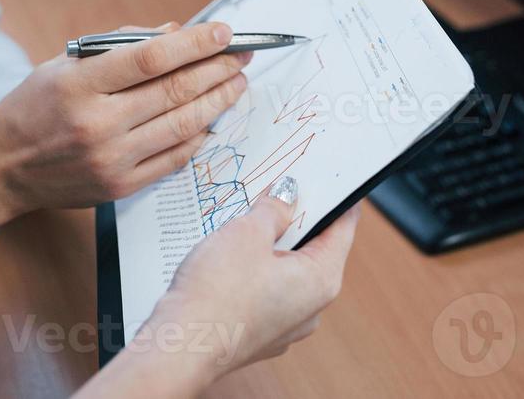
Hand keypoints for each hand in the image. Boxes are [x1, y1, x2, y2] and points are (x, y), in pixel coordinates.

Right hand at [0, 21, 251, 228]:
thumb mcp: (63, 64)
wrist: (2, 168)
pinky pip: (174, 158)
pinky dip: (199, 136)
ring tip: (236, 82)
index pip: (151, 57)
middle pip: (175, 91)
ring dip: (218, 101)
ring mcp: (111, 159)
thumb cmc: (34, 107)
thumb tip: (176, 33)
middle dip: (218, 69)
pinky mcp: (120, 186)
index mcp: (79, 84)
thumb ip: (118, 46)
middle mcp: (97, 123)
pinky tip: (213, 119)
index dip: (195, 43)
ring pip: (183, 125)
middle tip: (242, 55)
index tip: (223, 31)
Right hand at [81, 178, 360, 396]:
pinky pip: (265, 291)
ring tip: (245, 220)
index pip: (343, 227)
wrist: (180, 347)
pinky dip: (253, 271)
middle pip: (313, 249)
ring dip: (269, 245)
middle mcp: (310, 308)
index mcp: (321, 280)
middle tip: (276, 189)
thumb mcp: (248, 232)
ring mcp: (284, 325)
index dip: (335, 197)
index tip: (325, 176)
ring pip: (286, 271)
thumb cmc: (217, 293)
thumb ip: (274, 209)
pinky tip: (230, 256)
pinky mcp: (258, 332)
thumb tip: (287, 195)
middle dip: (294, 219)